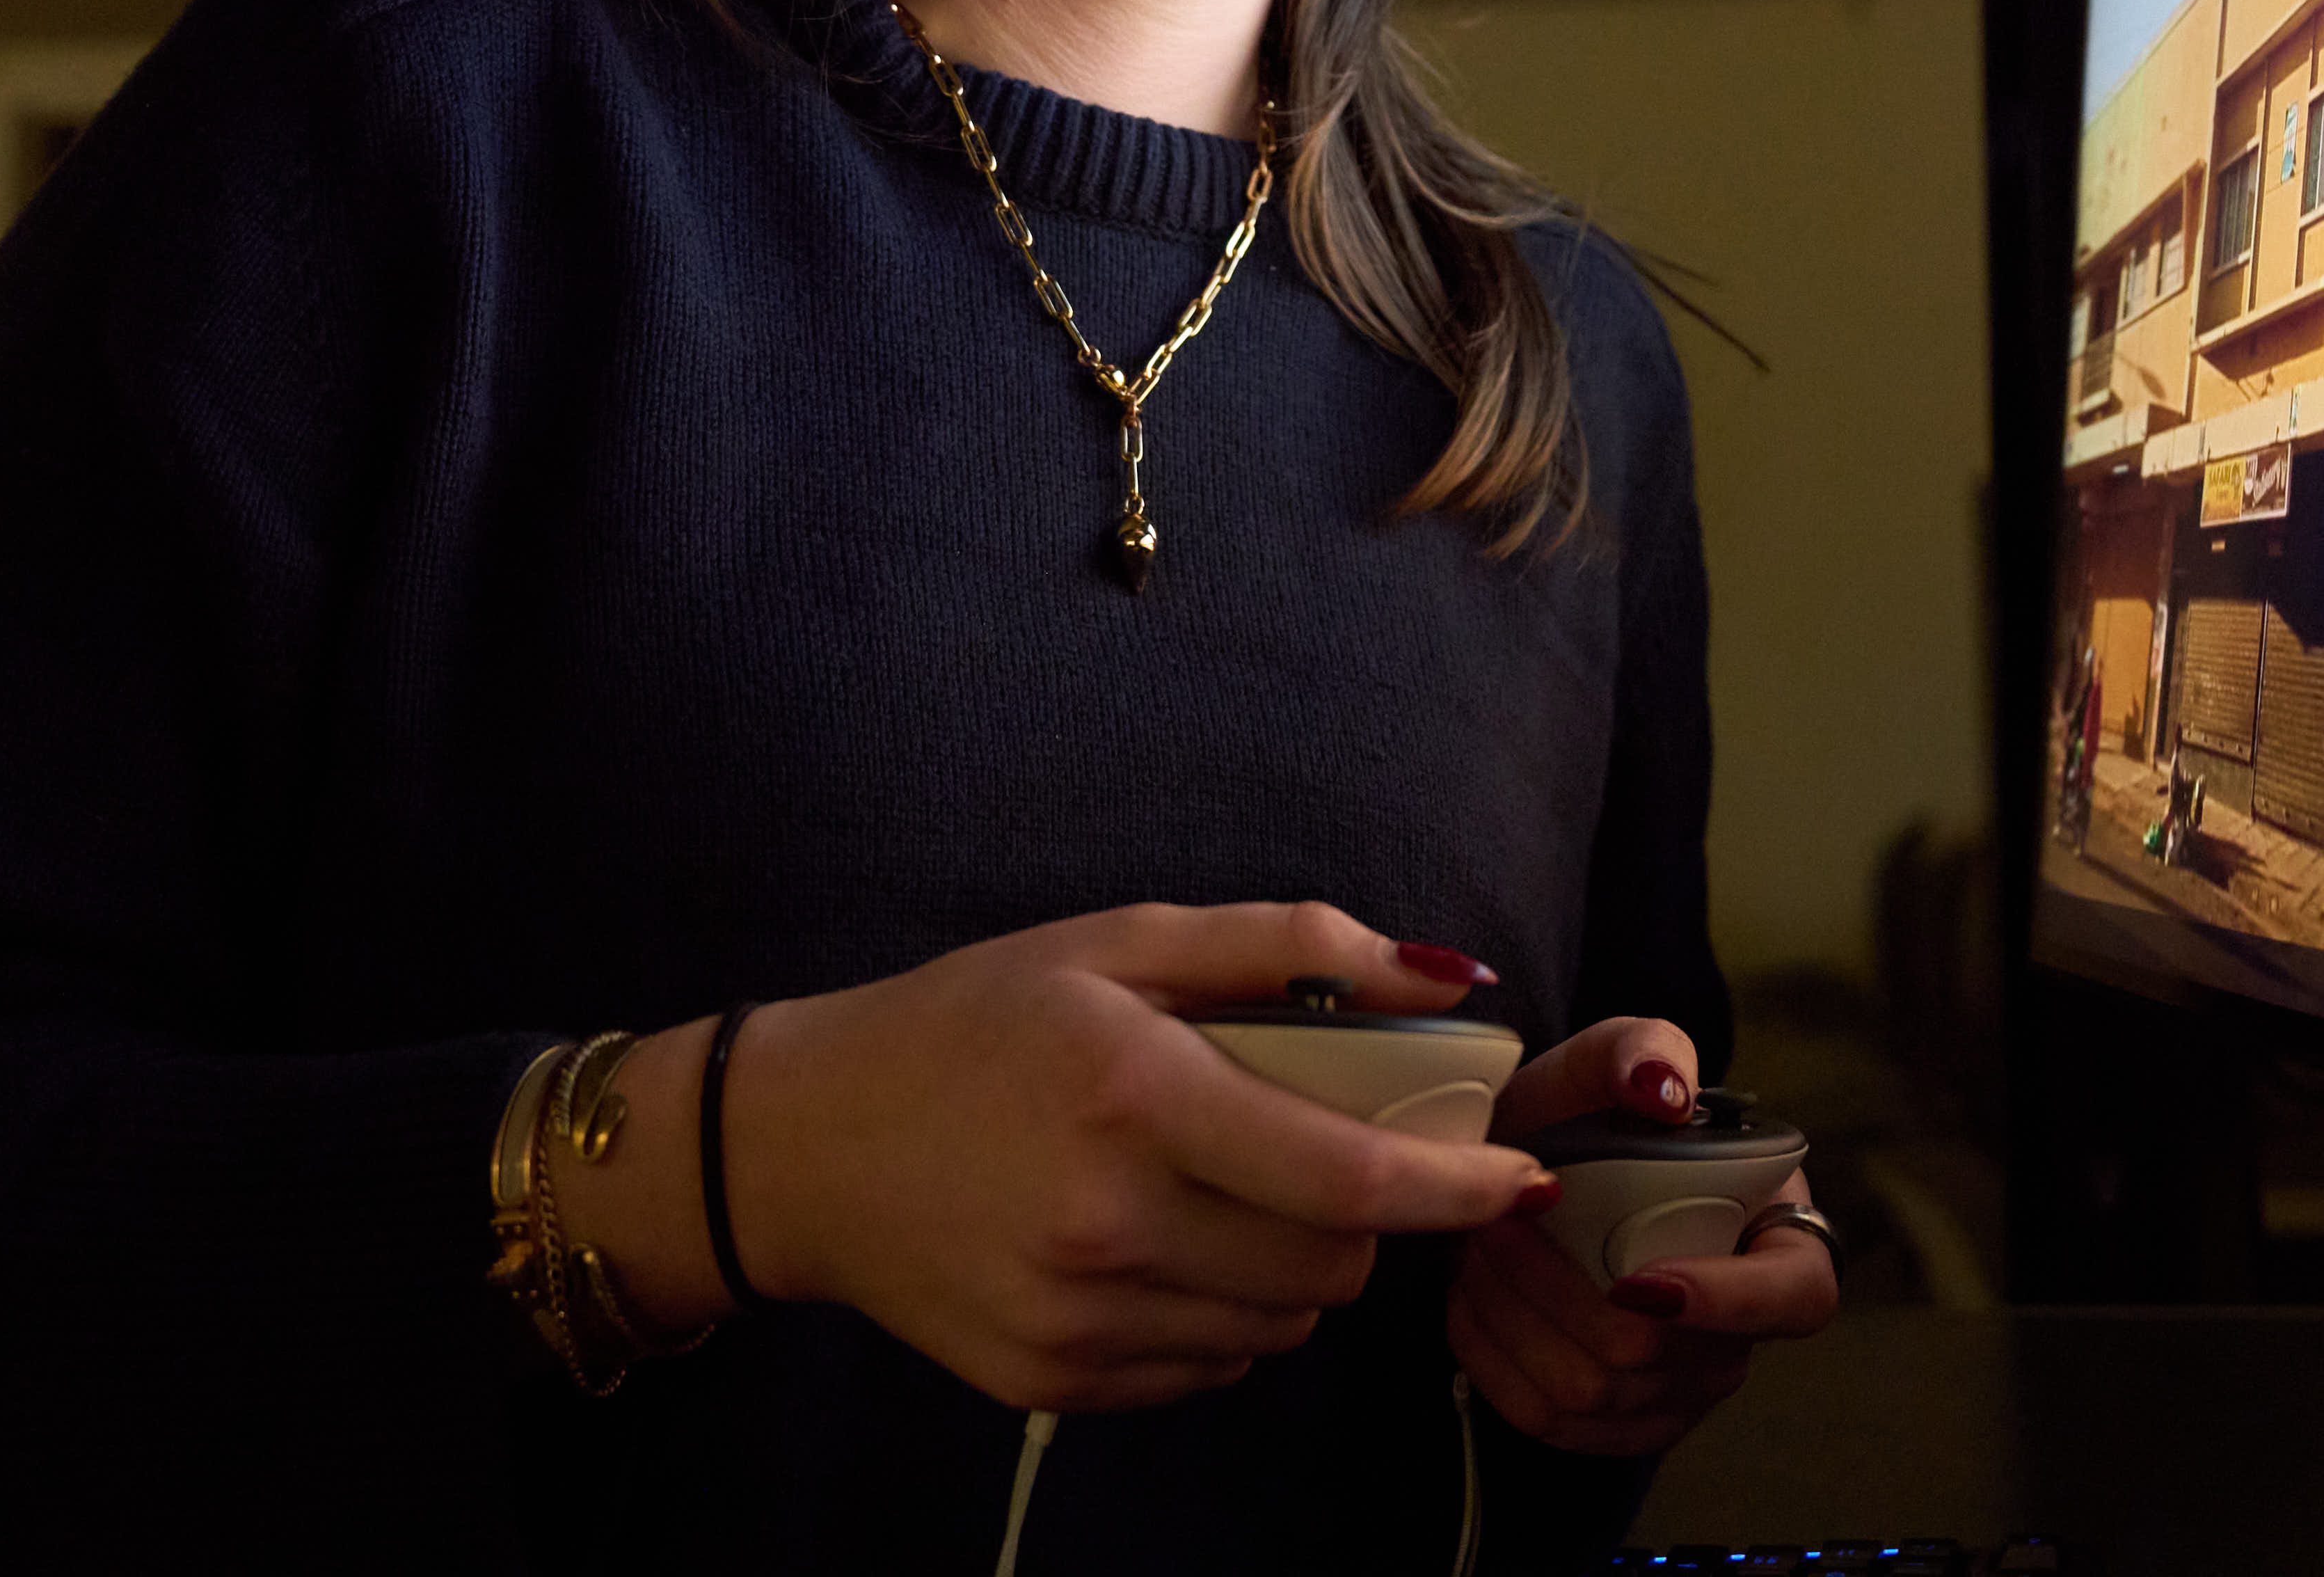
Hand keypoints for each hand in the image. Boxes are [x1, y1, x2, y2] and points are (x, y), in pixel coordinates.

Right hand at [563, 903, 1545, 1412]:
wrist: (806, 1143)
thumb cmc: (979, 1020)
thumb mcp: (1127, 942)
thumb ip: (1297, 948)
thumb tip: (1454, 978)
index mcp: (1136, 1098)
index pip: (1347, 1180)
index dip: (1456, 1188)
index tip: (1517, 1176)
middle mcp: (1107, 1224)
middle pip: (1329, 1266)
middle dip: (1364, 1219)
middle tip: (1327, 1157)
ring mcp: (1074, 1318)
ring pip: (1276, 1328)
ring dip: (1294, 1272)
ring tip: (1232, 1197)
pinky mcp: (1050, 1382)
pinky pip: (1206, 1369)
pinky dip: (1222, 1316)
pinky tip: (1167, 1247)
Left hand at [1443, 1017, 1839, 1456]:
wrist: (1538, 1169)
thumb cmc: (1593, 1113)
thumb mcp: (1612, 1058)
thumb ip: (1644, 1049)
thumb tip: (1664, 1094)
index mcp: (1778, 1244)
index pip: (1795, 1299)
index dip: (1727, 1303)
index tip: (1639, 1277)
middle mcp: (1737, 1335)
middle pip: (1656, 1355)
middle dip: (1558, 1289)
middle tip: (1500, 1221)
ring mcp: (1676, 1391)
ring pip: (1589, 1391)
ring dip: (1514, 1317)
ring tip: (1478, 1245)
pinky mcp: (1610, 1424)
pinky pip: (1544, 1418)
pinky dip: (1492, 1357)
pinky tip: (1473, 1297)